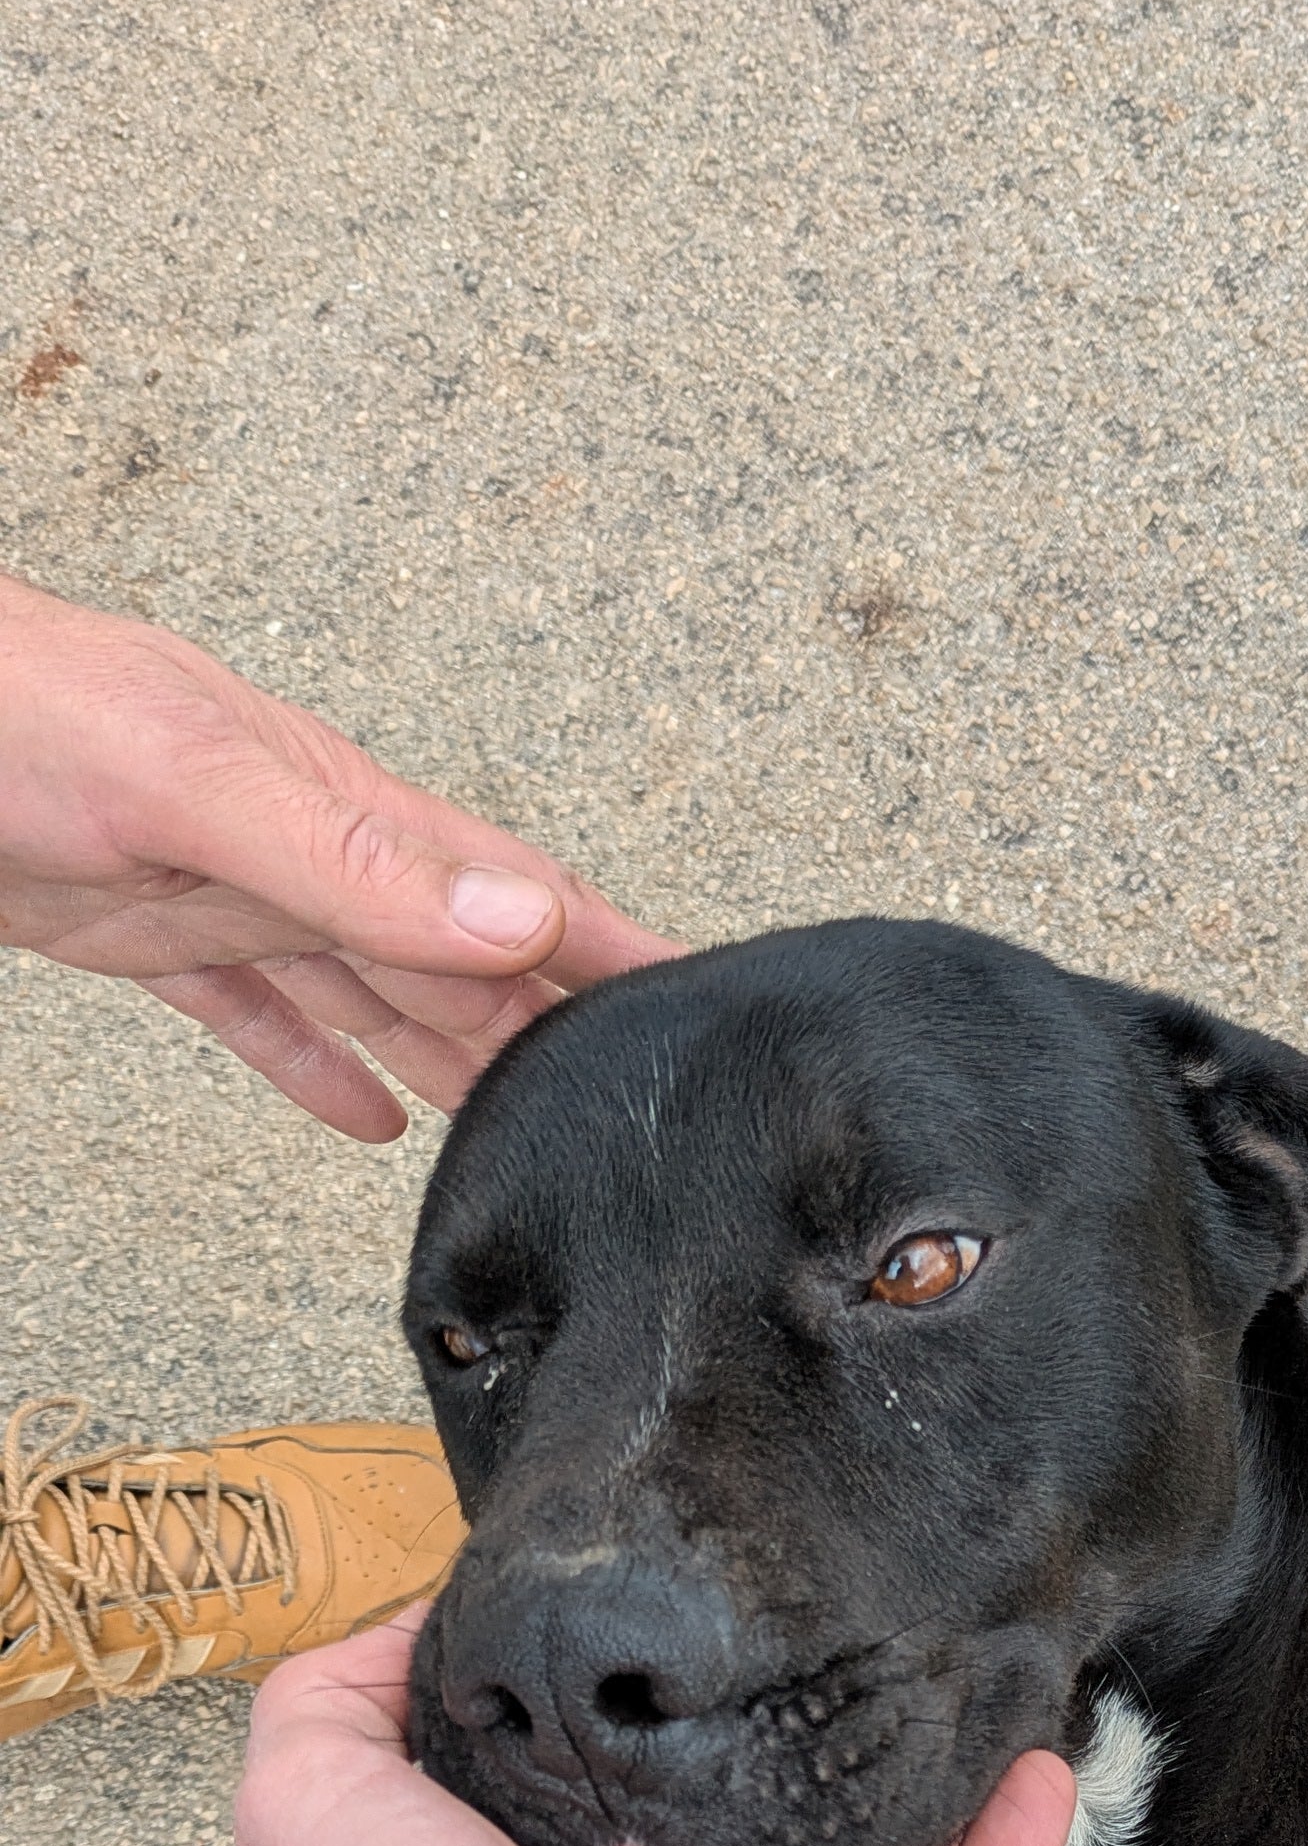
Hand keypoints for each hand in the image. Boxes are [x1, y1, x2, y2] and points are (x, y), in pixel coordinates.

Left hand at [0, 572, 679, 1140]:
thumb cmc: (8, 714)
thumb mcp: (192, 782)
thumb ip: (355, 858)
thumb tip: (514, 914)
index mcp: (336, 806)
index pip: (510, 887)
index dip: (609, 948)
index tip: (701, 1003)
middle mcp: (303, 849)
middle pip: (459, 957)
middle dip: (548, 1025)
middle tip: (629, 1110)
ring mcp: (228, 888)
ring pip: (374, 989)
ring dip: (451, 1057)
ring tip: (524, 1131)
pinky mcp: (149, 930)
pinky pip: (261, 1012)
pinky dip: (316, 1064)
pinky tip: (360, 1117)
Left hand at [236, 1616, 1076, 1845]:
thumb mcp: (317, 1808)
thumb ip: (338, 1703)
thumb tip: (418, 1628)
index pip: (592, 1806)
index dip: (631, 1723)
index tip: (683, 1628)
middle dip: (784, 1752)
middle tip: (838, 1648)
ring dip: (919, 1795)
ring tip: (960, 1686)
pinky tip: (1037, 1772)